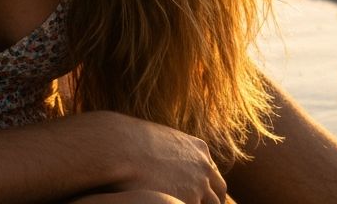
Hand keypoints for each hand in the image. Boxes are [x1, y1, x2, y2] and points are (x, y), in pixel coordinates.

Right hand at [87, 111, 225, 203]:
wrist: (117, 145)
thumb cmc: (127, 141)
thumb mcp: (154, 140)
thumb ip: (166, 151)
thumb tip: (157, 158)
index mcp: (197, 147)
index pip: (212, 174)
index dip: (207, 189)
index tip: (200, 198)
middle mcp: (203, 164)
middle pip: (219, 193)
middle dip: (212, 203)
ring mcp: (199, 183)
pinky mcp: (188, 200)